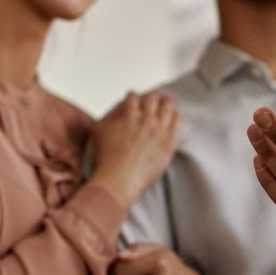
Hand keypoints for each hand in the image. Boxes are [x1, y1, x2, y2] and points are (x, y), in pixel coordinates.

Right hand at [89, 91, 179, 208]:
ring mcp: (159, 131)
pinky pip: (176, 123)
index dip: (132, 96)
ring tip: (168, 100)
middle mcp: (146, 120)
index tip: (133, 96)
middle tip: (154, 94)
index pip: (133, 98)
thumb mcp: (99, 132)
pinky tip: (175, 114)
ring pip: (167, 107)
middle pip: (153, 99)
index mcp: (129, 116)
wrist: (119, 180)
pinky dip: (175, 115)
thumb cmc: (106, 160)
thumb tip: (118, 107)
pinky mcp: (169, 143)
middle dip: (152, 95)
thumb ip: (108, 116)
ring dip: (166, 101)